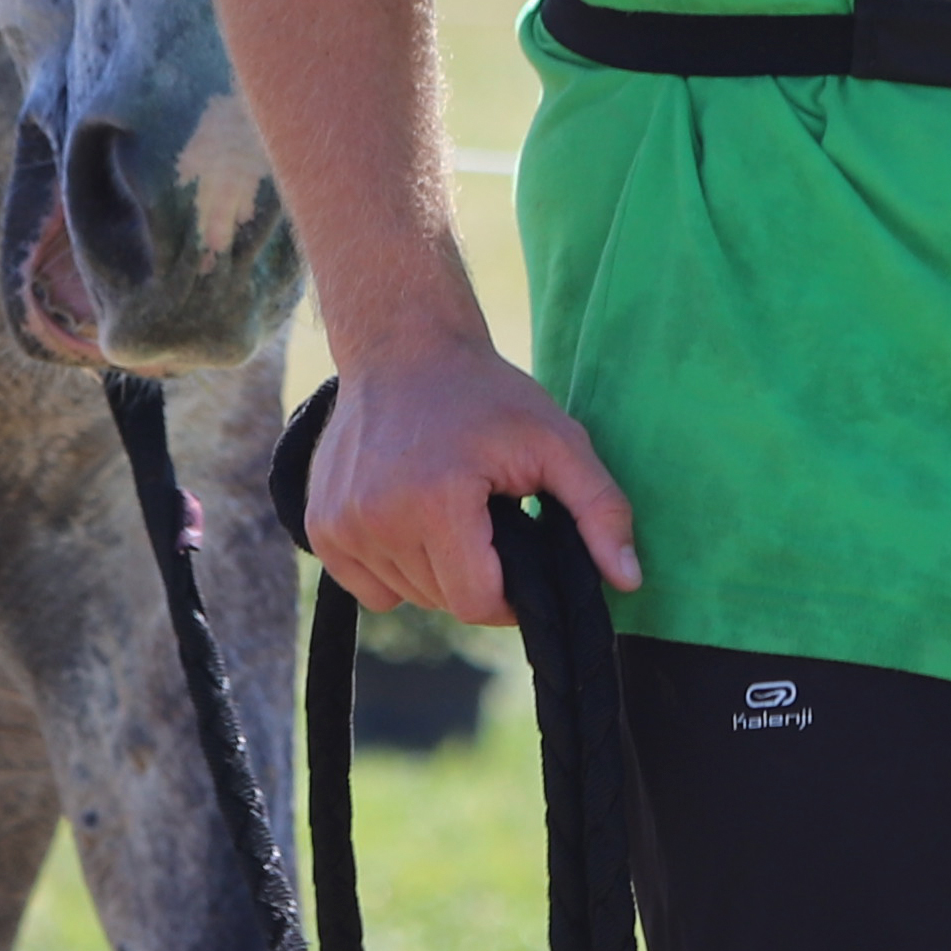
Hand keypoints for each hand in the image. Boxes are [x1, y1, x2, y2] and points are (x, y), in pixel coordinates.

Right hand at [298, 335, 640, 627]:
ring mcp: (341, 524)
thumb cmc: (487, 395)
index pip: (478, 603)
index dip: (513, 594)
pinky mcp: (321, 526)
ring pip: (409, 595)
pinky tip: (412, 516)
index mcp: (437, 501)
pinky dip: (397, 567)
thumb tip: (628, 581)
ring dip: (437, 570)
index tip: (523, 553)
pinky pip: (371, 588)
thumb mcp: (558, 440)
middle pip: (444, 601)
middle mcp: (378, 518)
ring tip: (449, 508)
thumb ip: (600, 510)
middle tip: (487, 517)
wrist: (402, 346)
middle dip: (477, 575)